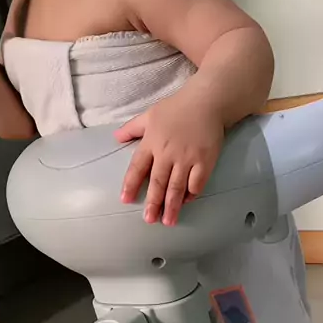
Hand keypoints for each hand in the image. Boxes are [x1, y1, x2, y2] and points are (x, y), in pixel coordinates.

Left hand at [115, 91, 224, 225]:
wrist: (207, 102)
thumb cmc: (178, 108)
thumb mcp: (150, 114)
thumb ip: (132, 128)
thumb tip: (116, 137)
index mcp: (152, 142)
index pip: (137, 167)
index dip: (131, 184)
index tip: (125, 199)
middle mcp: (167, 153)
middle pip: (158, 183)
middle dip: (153, 203)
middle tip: (150, 220)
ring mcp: (187, 159)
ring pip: (176, 188)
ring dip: (172, 206)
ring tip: (168, 221)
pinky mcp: (205, 162)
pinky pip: (196, 184)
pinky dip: (191, 194)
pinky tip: (187, 201)